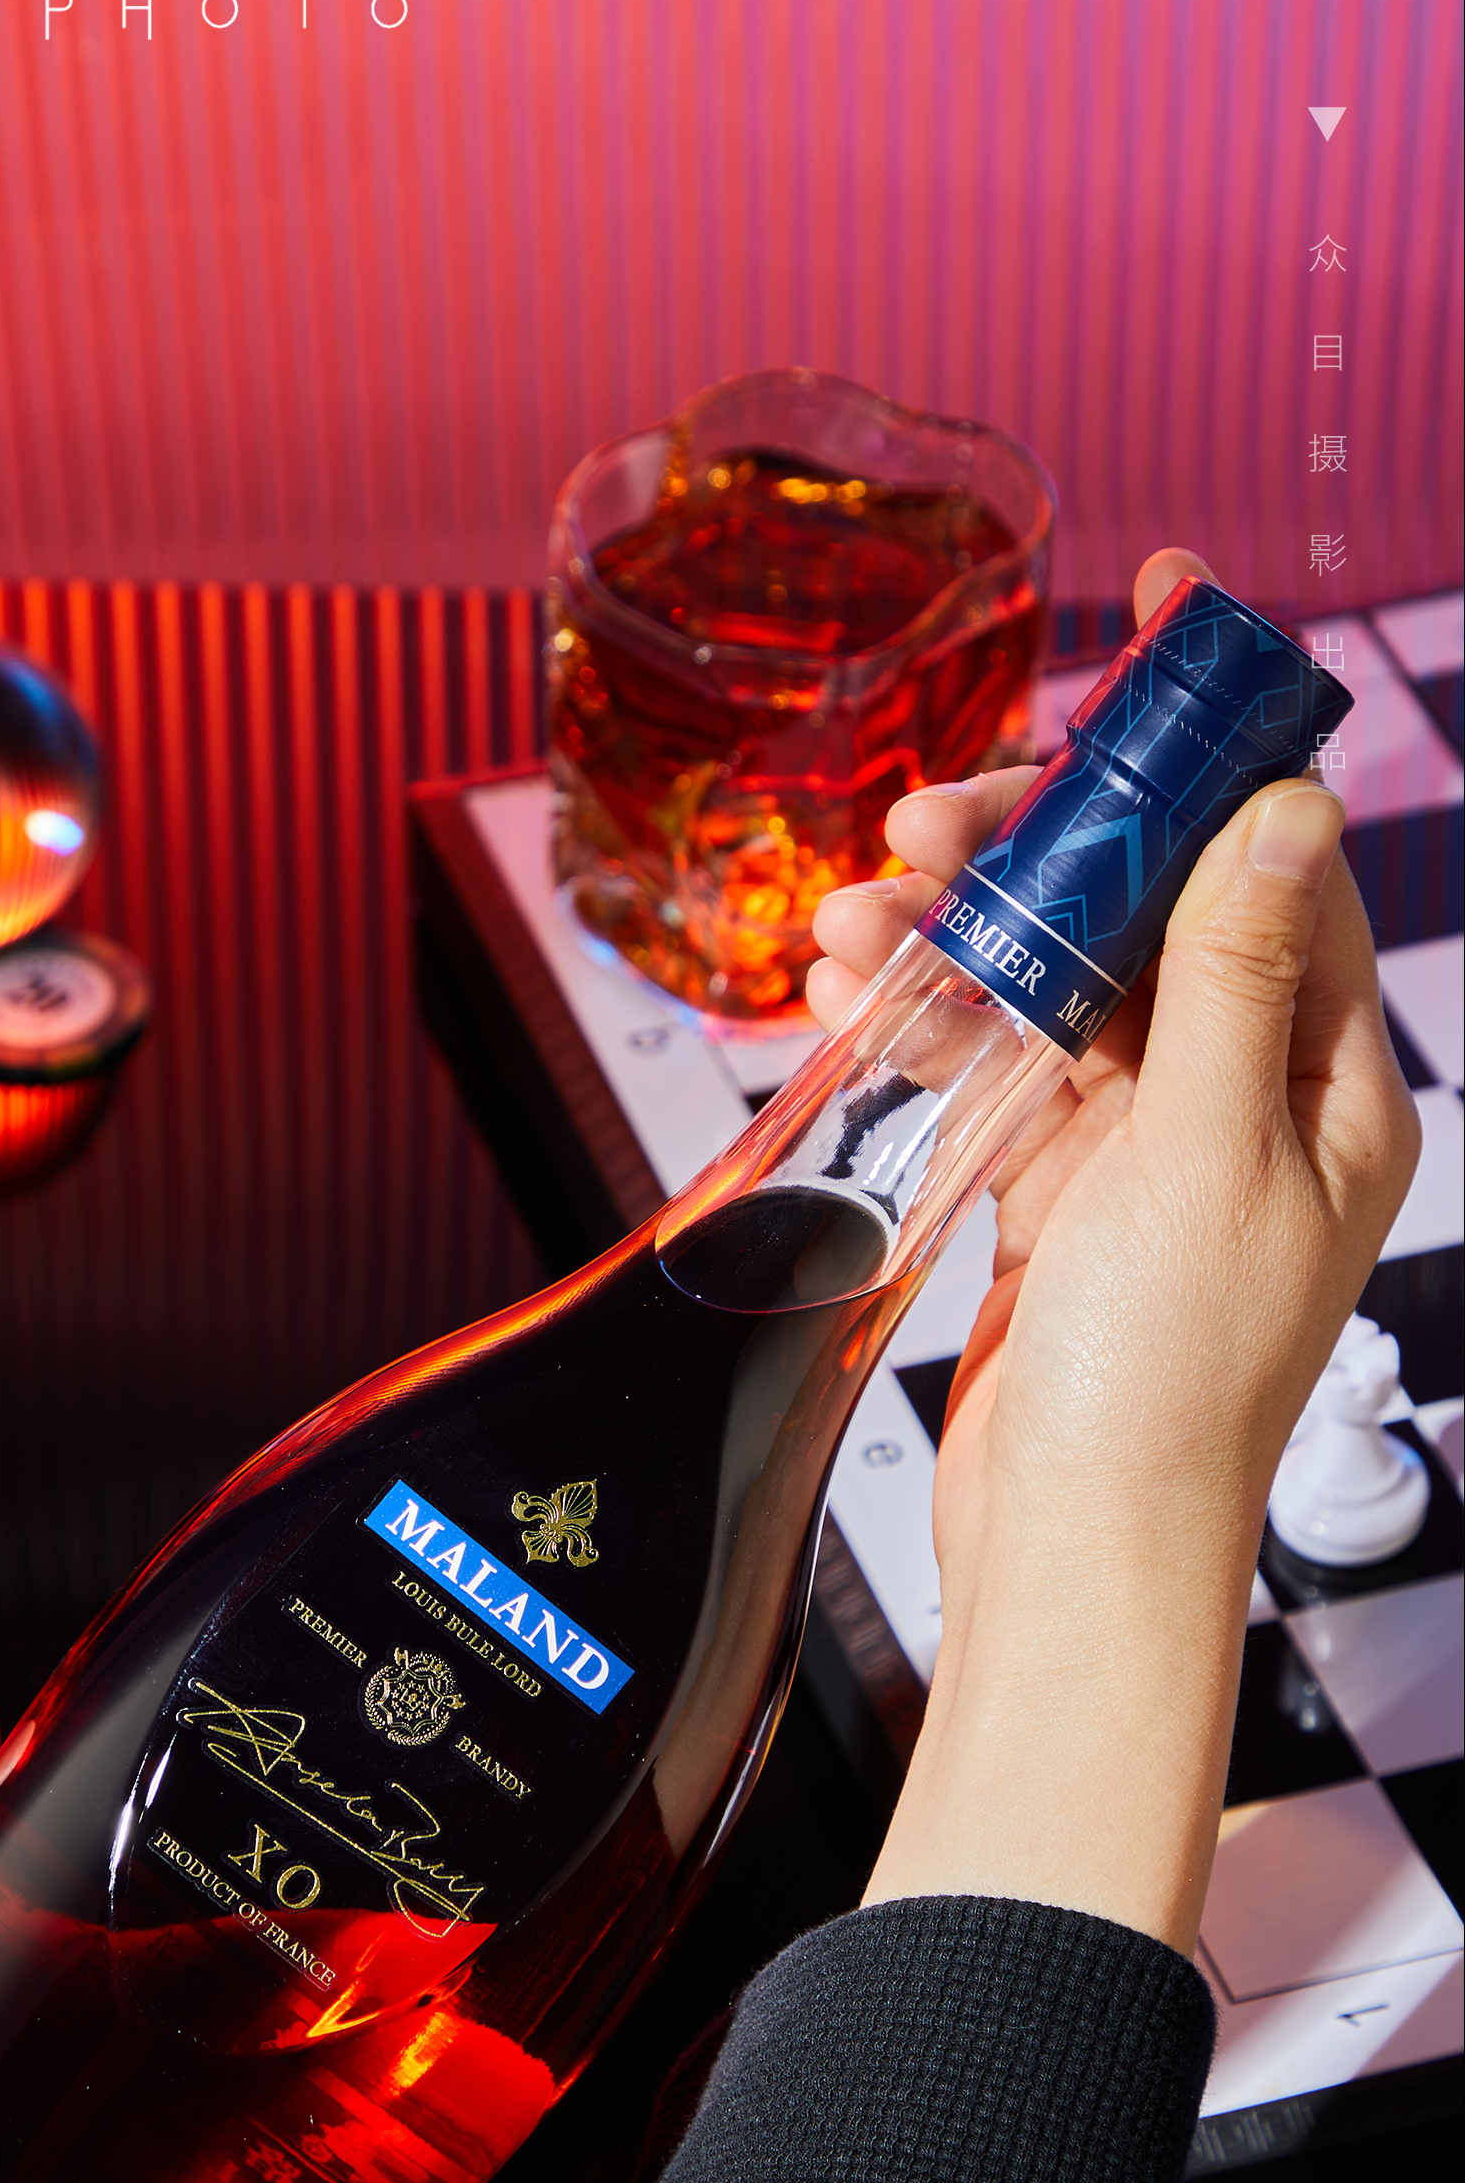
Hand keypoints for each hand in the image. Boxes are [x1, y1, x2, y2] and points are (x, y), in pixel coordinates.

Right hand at [807, 549, 1420, 1954]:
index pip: (1276, 871)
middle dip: (1039, 851)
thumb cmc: (1169, 1380)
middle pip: (1147, 911)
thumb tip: (1279, 812)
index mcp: (1327, 1086)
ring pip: (1053, 980)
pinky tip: (855, 990)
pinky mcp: (1056, 1184)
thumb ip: (1232, 980)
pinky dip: (929, 1019)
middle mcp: (1247, 1100)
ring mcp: (1147, 1142)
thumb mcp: (1209, 1153)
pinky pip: (994, 1062)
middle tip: (936, 814)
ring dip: (956, 934)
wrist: (1070, 1545)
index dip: (1213, 752)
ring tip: (857, 917)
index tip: (1157, 636)